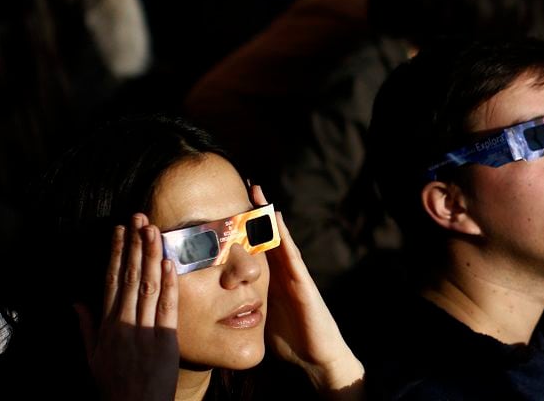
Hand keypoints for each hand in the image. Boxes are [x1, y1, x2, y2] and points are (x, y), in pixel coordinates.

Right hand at [76, 214, 178, 400]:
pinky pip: (168, 307)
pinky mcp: (165, 340)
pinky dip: (169, 284)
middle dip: (133, 245)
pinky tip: (170, 262)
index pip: (111, 281)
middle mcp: (123, 325)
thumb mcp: (92, 355)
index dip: (116, 254)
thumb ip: (86, 326)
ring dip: (151, 255)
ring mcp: (144, 332)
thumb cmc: (114, 383)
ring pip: (148, 286)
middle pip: (130, 278)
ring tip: (153, 229)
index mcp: (106, 326)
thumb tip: (75, 300)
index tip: (119, 230)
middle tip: (138, 217)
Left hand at [253, 185, 363, 395]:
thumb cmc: (292, 340)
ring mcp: (295, 275)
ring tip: (259, 194)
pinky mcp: (304, 284)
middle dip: (259, 212)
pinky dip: (283, 237)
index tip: (233, 205)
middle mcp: (285, 272)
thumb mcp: (264, 315)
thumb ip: (250, 303)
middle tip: (247, 185)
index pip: (258, 247)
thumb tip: (226, 300)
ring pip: (280, 239)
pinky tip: (276, 220)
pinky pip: (291, 256)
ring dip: (269, 217)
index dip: (246, 227)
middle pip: (269, 236)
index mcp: (273, 279)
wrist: (317, 357)